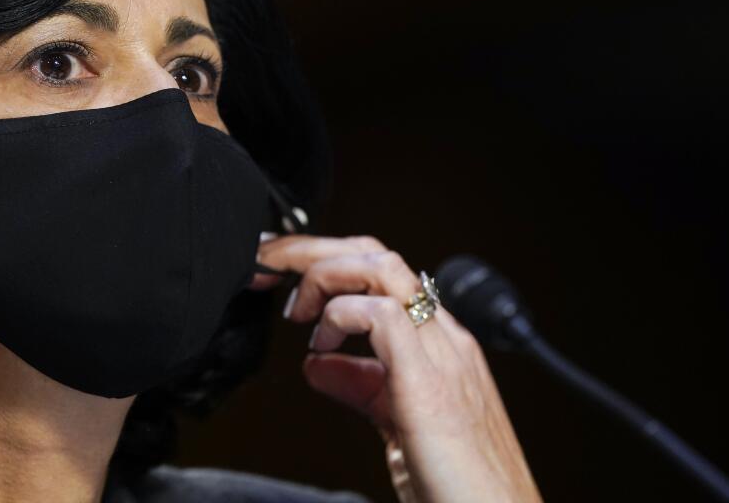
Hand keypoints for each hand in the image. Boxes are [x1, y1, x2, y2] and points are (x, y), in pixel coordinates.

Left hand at [251, 234, 541, 502]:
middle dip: (313, 250)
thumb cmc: (459, 485)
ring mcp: (442, 355)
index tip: (282, 279)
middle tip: (269, 267)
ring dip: (323, 273)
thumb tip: (317, 363)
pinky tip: (322, 345)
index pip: (381, 271)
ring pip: (380, 267)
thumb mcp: (397, 423)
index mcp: (438, 343)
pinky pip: (382, 315)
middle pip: (375, 254)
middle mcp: (444, 338)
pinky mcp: (429, 383)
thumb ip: (361, 385)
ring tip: (296, 310)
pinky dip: (341, 318)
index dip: (326, 263)